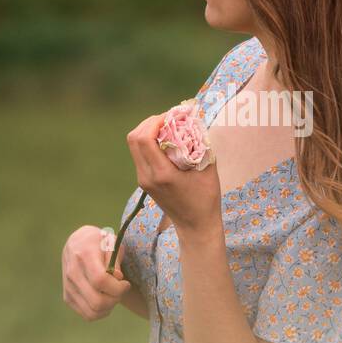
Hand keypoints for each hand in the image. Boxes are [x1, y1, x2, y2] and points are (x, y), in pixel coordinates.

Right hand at [63, 225, 131, 320]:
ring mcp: (68, 286)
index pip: (100, 281)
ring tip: (113, 295)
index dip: (118, 287)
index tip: (125, 283)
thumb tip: (117, 278)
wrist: (77, 243)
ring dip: (109, 307)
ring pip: (92, 312)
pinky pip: (87, 314)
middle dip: (115, 299)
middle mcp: (72, 273)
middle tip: (121, 290)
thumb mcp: (112, 243)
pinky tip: (105, 299)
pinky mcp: (67, 297)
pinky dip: (100, 312)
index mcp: (84, 255)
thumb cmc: (100, 242)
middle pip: (97, 301)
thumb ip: (116, 261)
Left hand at [127, 114, 222, 234]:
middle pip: (133, 139)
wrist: (195, 226)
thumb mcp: (208, 169)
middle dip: (149, 123)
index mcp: (161, 174)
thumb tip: (195, 120)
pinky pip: (140, 154)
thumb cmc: (206, 199)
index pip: (145, 139)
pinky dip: (149, 142)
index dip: (155, 121)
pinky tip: (165, 140)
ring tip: (167, 127)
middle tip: (168, 119)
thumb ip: (200, 143)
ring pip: (134, 145)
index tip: (172, 116)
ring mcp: (143, 179)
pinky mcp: (144, 181)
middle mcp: (146, 176)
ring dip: (148, 131)